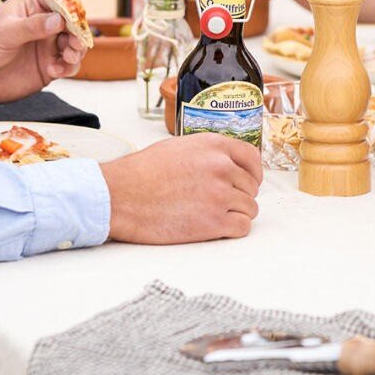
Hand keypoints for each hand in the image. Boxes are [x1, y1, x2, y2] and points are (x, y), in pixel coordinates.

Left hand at [0, 0, 89, 105]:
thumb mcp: (3, 33)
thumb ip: (31, 27)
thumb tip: (59, 19)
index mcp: (32, 5)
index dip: (71, 3)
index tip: (75, 15)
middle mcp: (44, 23)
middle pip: (73, 21)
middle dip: (79, 30)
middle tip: (75, 42)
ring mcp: (48, 44)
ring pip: (75, 43)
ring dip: (77, 49)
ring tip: (69, 57)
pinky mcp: (49, 65)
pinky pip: (69, 64)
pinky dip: (68, 67)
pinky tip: (56, 71)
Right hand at [100, 135, 262, 242]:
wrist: (120, 196)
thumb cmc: (141, 172)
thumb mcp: (178, 147)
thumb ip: (207, 153)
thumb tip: (224, 163)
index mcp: (213, 146)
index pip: (252, 157)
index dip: (253, 172)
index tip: (249, 181)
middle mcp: (221, 167)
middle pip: (251, 186)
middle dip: (240, 195)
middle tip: (221, 202)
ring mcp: (220, 195)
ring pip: (250, 207)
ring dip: (236, 213)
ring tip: (214, 215)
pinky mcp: (213, 222)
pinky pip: (243, 227)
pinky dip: (233, 229)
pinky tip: (217, 227)